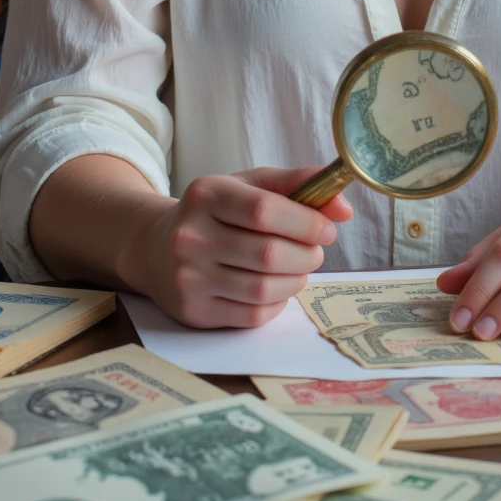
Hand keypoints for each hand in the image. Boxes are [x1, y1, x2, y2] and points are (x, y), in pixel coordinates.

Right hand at [125, 167, 352, 329]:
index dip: (307, 222)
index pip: (265, 210)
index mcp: (206, 194)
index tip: (327, 228)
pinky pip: (254, 315)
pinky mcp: (193, 311)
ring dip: (297, 280)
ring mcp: (188, 277)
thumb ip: (297, 186)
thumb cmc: (215, 214)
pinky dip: (278, 302)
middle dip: (307, 255)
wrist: (156, 248)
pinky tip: (276, 287)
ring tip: (298, 267)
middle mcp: (191, 236)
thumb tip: (344, 208)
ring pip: (265, 289)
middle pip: (270, 255)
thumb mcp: (248, 186)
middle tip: (315, 251)